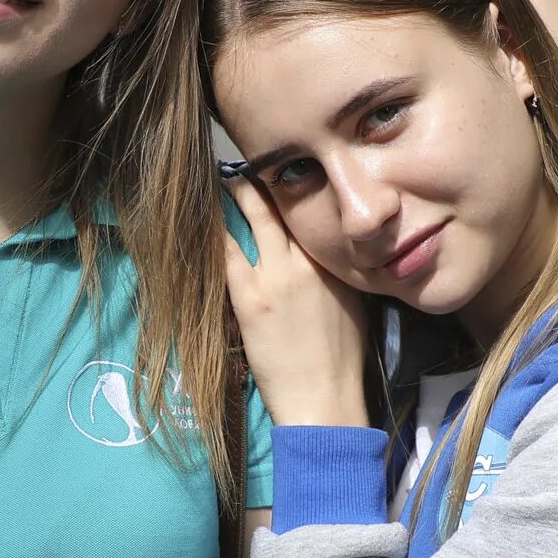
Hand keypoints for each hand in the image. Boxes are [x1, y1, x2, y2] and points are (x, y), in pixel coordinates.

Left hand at [221, 178, 370, 428]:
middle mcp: (310, 259)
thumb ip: (341, 271)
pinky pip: (227, 252)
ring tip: (222, 173)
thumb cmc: (342, 361)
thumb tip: (328, 250)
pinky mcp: (250, 296)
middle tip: (248, 159)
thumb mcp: (356, 304)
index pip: (316, 213)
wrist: (324, 399)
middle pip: (285, 206)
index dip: (299, 189)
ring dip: (237, 193)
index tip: (287, 170)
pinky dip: (214, 230)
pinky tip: (201, 212)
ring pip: (255, 218)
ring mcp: (278, 275)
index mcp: (338, 262)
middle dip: (265, 179)